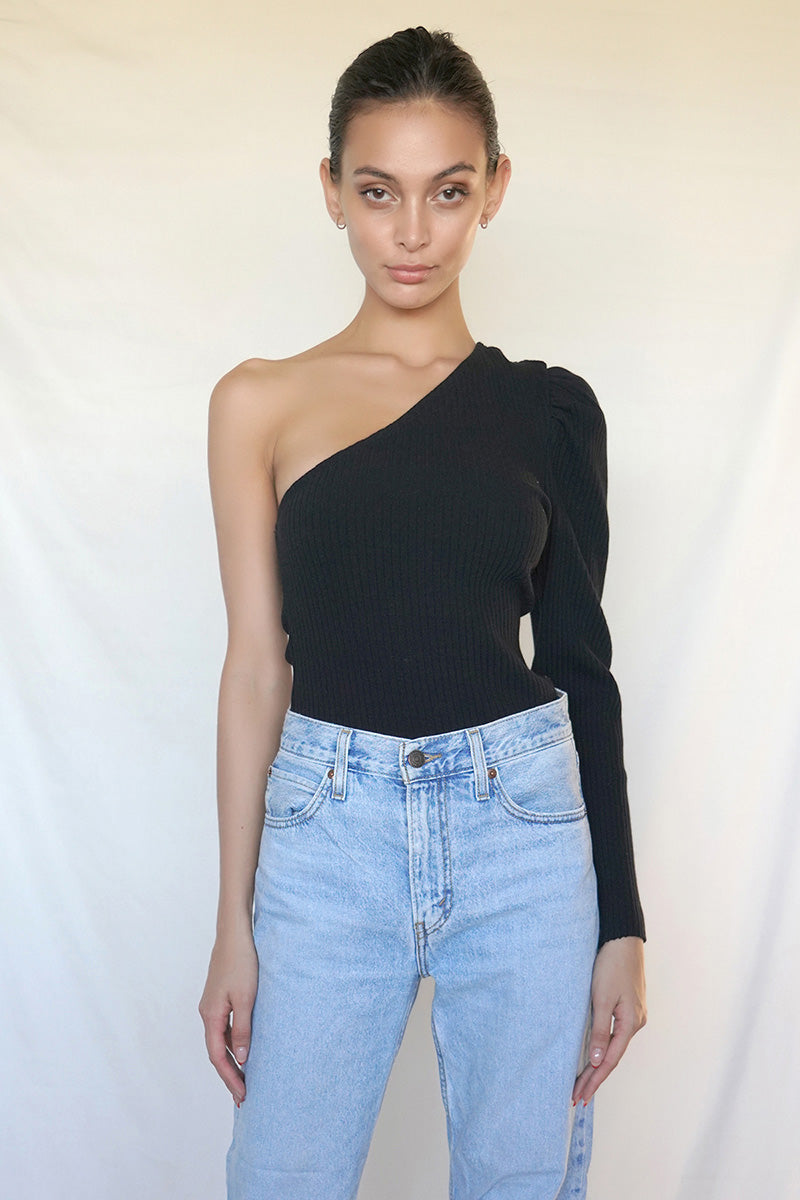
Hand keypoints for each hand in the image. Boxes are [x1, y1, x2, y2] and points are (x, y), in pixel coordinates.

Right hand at [199, 928, 257, 1104]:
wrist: (234, 933)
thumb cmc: (243, 963)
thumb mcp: (247, 999)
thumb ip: (243, 1030)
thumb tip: (242, 1060)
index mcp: (211, 1016)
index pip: (218, 1057)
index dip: (230, 1078)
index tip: (243, 1096)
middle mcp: (207, 1013)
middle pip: (216, 1052)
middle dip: (230, 1075)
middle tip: (244, 1096)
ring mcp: (212, 1005)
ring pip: (220, 1040)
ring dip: (232, 1060)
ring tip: (246, 1078)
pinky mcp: (219, 997)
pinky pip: (224, 1028)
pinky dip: (233, 1043)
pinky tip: (244, 1049)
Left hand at [572, 935, 646, 1105]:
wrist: (623, 938)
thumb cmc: (611, 965)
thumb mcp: (601, 998)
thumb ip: (600, 1030)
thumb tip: (598, 1061)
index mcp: (631, 1023)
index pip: (610, 1061)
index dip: (594, 1080)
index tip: (580, 1096)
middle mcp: (636, 1022)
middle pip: (613, 1057)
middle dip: (595, 1077)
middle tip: (577, 1096)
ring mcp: (634, 1014)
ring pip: (615, 1046)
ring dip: (599, 1063)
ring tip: (583, 1081)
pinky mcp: (629, 1005)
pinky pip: (615, 1033)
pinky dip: (604, 1047)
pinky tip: (596, 1054)